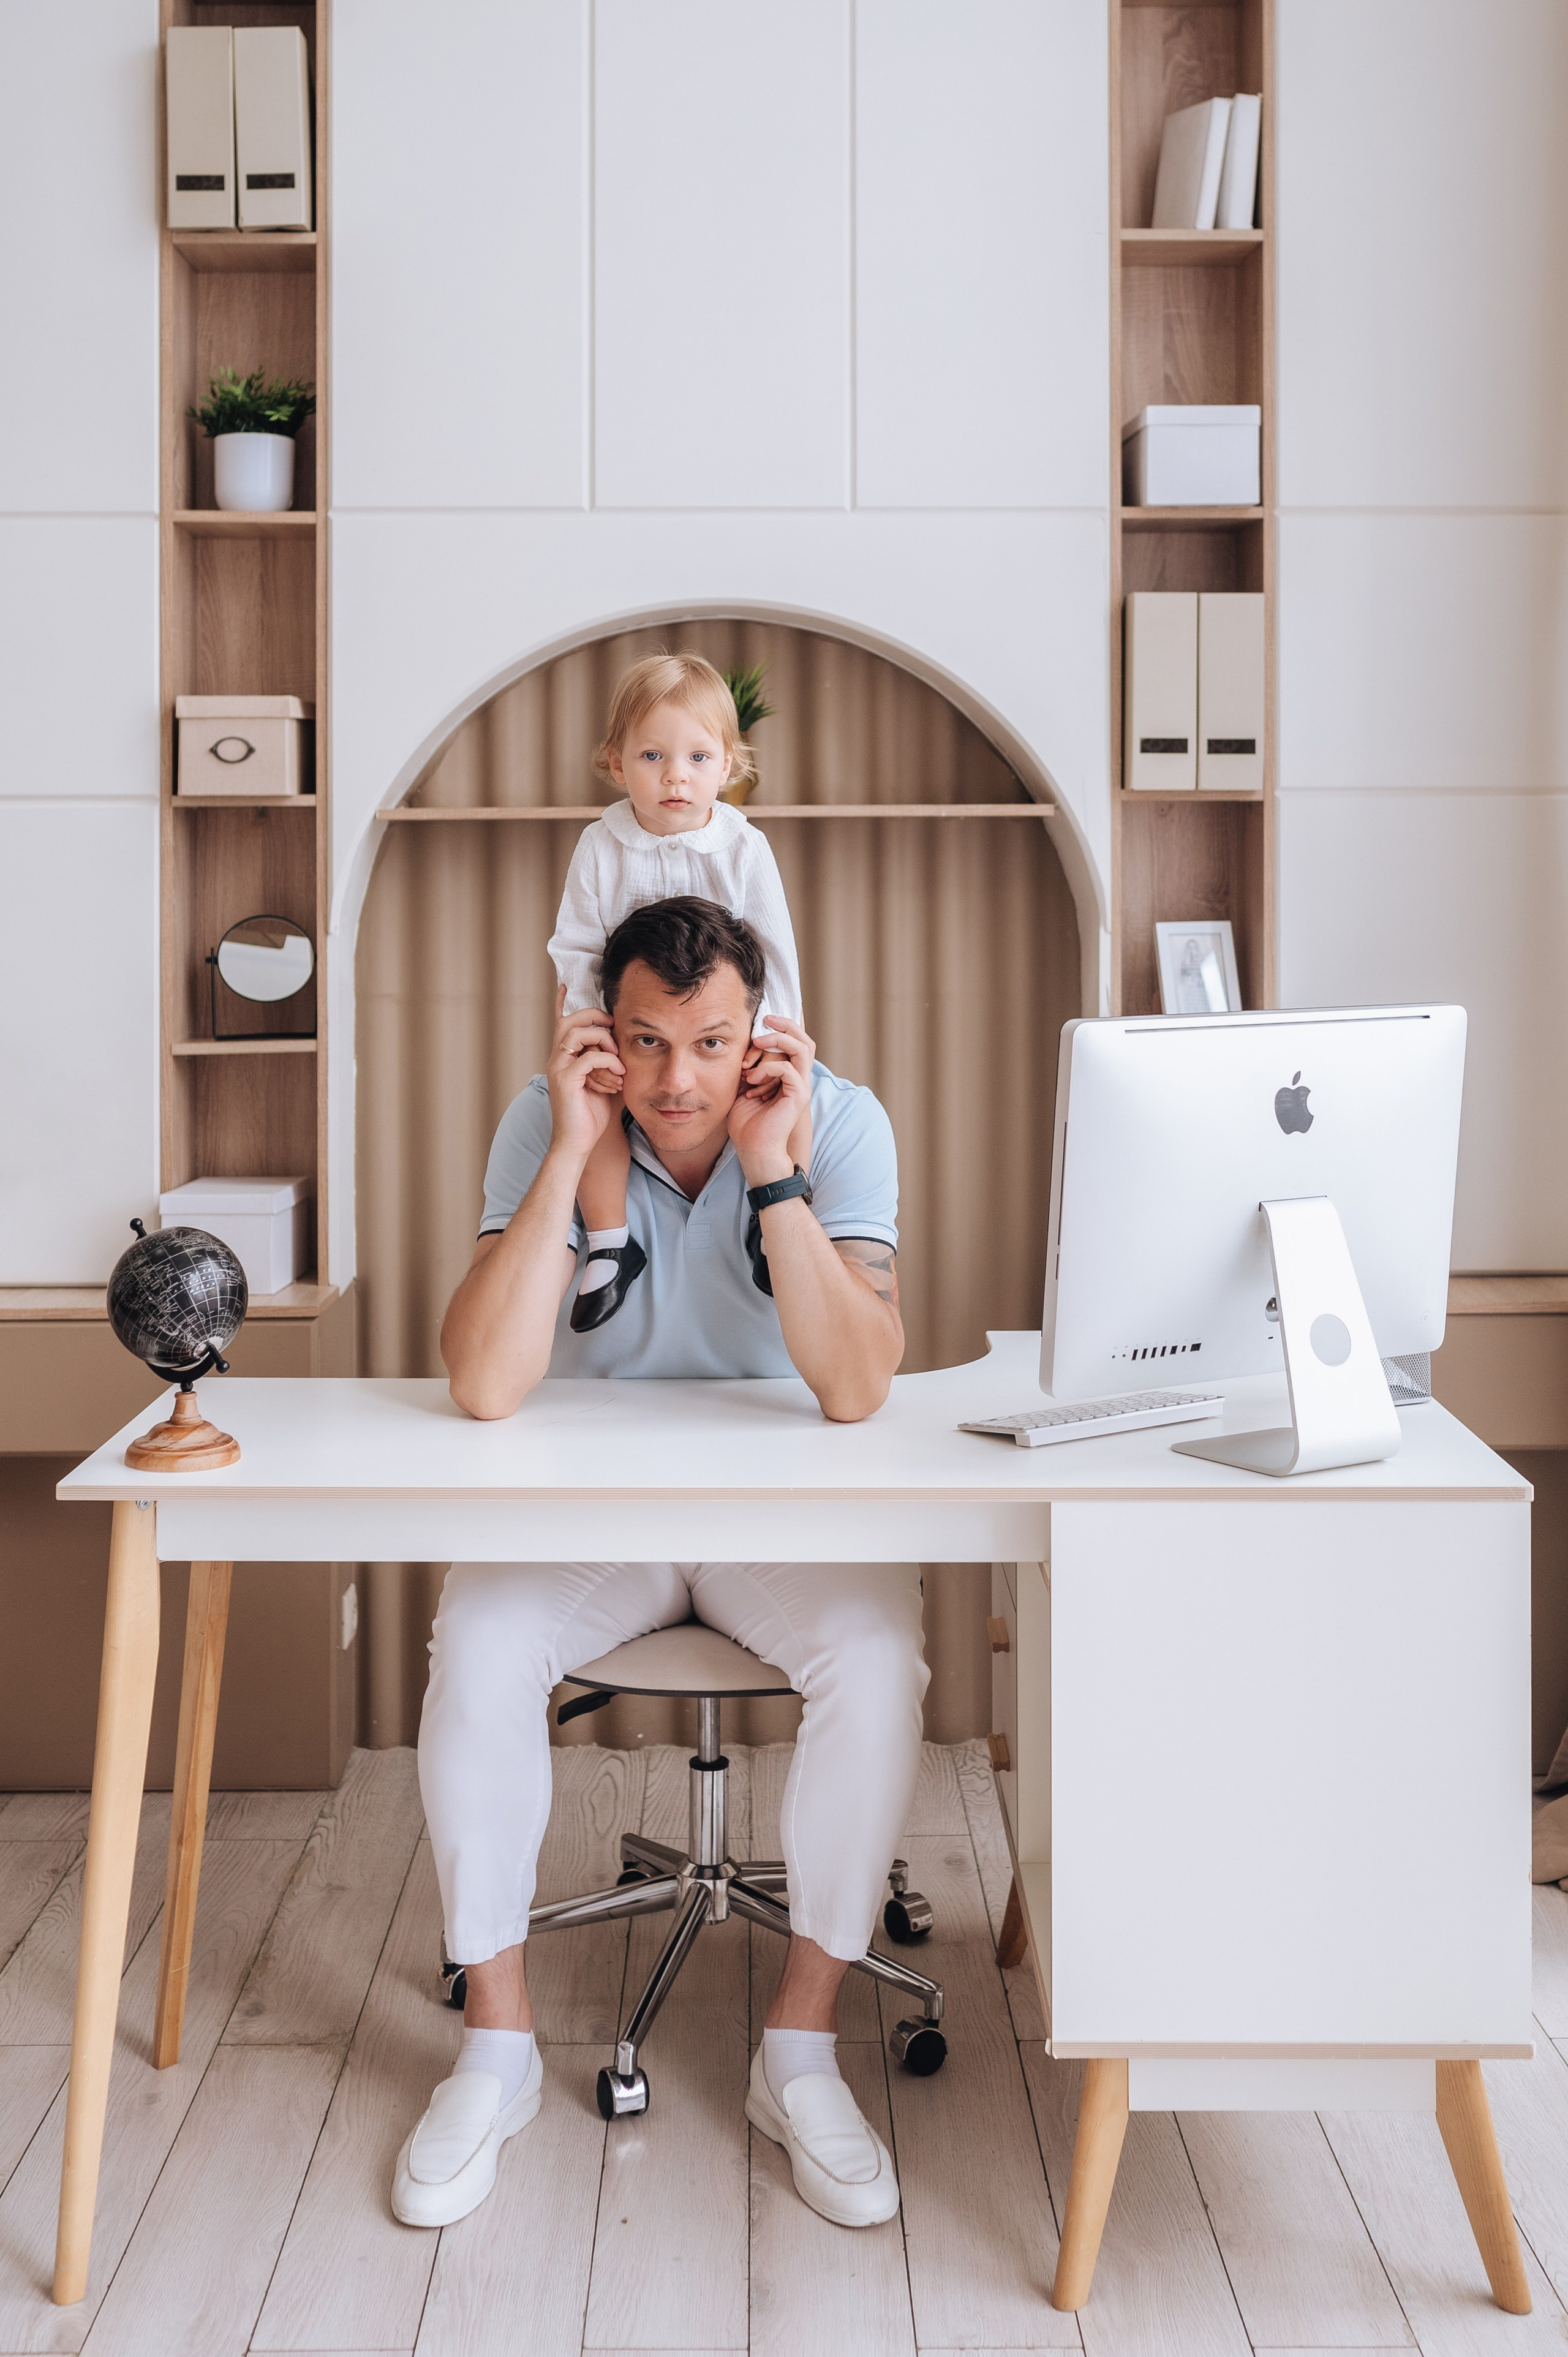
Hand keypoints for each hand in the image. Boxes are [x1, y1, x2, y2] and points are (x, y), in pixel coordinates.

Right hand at [546, 984, 624, 1164]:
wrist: (579, 1144)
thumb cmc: (593, 1114)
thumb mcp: (606, 1080)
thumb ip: (609, 1060)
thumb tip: (623, 1043)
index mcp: (565, 1057)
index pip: (561, 1023)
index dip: (562, 1003)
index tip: (565, 985)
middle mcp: (557, 1058)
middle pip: (570, 1020)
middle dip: (595, 1017)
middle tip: (614, 1026)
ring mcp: (558, 1068)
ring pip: (579, 1034)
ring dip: (604, 1042)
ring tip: (619, 1062)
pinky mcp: (565, 1080)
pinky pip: (589, 1058)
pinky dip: (608, 1063)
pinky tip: (618, 1078)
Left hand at [730, 1012, 814, 1184]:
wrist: (754, 1150)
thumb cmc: (747, 1122)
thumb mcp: (742, 1086)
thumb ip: (747, 1065)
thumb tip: (740, 1042)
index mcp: (787, 1074)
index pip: (794, 1040)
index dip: (780, 1026)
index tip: (758, 1020)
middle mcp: (798, 1077)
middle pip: (804, 1039)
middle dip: (784, 1024)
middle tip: (763, 1018)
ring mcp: (801, 1086)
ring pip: (802, 1047)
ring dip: (778, 1040)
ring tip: (757, 1043)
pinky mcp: (798, 1095)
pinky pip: (788, 1068)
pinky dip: (768, 1068)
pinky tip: (752, 1079)